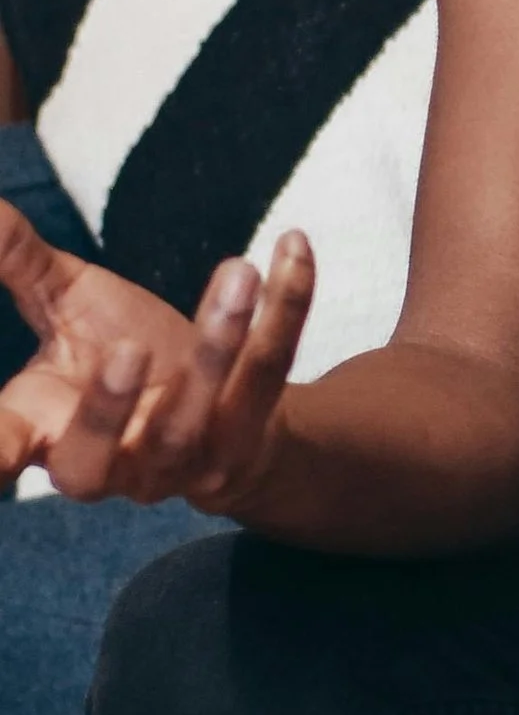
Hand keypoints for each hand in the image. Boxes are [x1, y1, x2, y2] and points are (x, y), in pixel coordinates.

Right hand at [0, 199, 314, 509]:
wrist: (223, 413)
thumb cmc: (122, 356)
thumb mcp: (66, 308)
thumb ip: (20, 264)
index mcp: (46, 434)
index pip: (2, 450)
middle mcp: (109, 465)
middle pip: (94, 459)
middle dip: (108, 409)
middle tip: (129, 348)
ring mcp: (180, 463)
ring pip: (195, 416)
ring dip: (220, 344)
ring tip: (238, 273)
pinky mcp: (246, 441)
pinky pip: (267, 375)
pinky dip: (287, 310)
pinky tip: (294, 248)